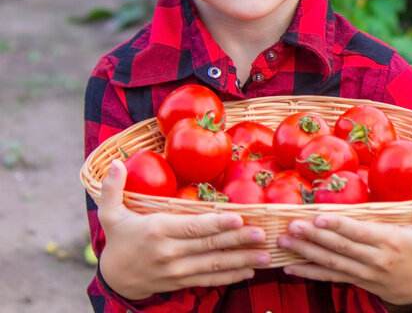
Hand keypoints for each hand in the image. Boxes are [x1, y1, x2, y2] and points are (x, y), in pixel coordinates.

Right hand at [97, 159, 270, 299]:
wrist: (115, 278)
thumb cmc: (119, 239)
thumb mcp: (110, 214)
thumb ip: (113, 188)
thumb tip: (116, 162)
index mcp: (157, 230)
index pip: (192, 226)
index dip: (216, 224)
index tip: (239, 218)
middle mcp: (169, 252)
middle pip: (209, 245)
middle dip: (238, 240)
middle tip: (262, 234)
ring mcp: (177, 270)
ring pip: (214, 265)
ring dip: (242, 260)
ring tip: (266, 255)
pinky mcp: (182, 282)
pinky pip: (210, 280)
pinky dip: (231, 277)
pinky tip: (250, 272)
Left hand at [278, 186, 411, 308]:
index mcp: (392, 242)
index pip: (361, 233)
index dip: (340, 226)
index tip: (319, 217)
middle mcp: (375, 259)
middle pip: (341, 248)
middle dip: (314, 237)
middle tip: (291, 225)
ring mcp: (363, 272)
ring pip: (331, 262)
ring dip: (305, 252)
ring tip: (283, 240)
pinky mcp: (354, 281)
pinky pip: (329, 277)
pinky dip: (308, 273)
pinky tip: (289, 266)